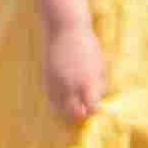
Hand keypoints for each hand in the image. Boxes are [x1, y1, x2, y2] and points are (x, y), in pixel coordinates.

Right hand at [40, 13, 105, 127]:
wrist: (65, 30)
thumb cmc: (88, 47)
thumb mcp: (100, 66)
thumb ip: (100, 86)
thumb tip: (97, 103)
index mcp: (87, 82)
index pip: (92, 108)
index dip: (95, 112)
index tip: (98, 110)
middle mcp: (70, 86)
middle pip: (74, 114)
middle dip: (81, 116)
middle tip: (86, 113)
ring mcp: (56, 84)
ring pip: (60, 109)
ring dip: (68, 112)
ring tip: (75, 109)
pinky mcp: (46, 80)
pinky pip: (51, 100)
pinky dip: (58, 105)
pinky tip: (64, 103)